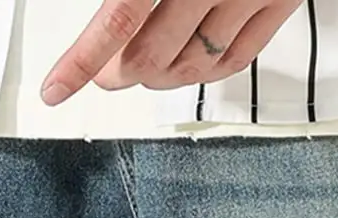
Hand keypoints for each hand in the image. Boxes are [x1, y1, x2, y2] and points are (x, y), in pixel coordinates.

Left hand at [39, 0, 306, 105]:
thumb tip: (100, 7)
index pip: (119, 17)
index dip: (82, 61)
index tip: (57, 89)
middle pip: (152, 55)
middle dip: (117, 72)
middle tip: (101, 74)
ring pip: (191, 68)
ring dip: (156, 79)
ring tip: (139, 72)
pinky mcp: (280, 0)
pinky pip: (235, 61)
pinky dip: (203, 75)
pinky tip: (184, 70)